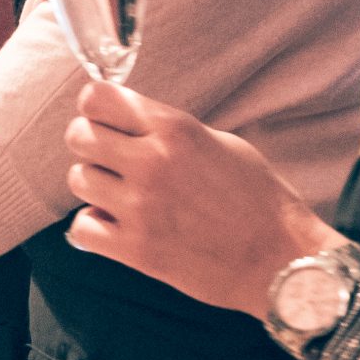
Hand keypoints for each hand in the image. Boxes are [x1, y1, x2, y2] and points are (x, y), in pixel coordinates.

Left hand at [62, 79, 333, 317]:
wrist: (281, 261)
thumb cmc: (260, 201)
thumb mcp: (222, 144)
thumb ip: (171, 131)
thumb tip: (129, 122)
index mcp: (175, 130)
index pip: (98, 98)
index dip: (95, 108)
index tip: (104, 120)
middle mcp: (153, 162)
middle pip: (78, 136)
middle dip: (90, 145)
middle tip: (110, 160)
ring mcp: (141, 206)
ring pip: (78, 179)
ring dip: (95, 187)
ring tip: (121, 196)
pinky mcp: (136, 248)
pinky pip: (82, 227)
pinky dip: (94, 227)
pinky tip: (117, 226)